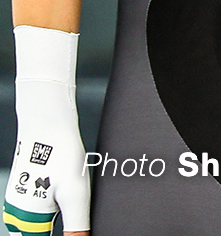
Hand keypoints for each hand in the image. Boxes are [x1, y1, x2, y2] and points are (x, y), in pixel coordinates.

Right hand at [8, 28, 88, 235]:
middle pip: (36, 235)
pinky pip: (37, 211)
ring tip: (70, 206)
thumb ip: (76, 225)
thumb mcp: (75, 194)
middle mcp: (17, 213)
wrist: (49, 123)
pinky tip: (64, 201)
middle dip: (56, 231)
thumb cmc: (61, 154)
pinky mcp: (28, 191)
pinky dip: (50, 213)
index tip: (75, 235)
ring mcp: (20, 202)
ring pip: (35, 226)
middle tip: (75, 221)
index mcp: (26, 218)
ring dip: (51, 224)